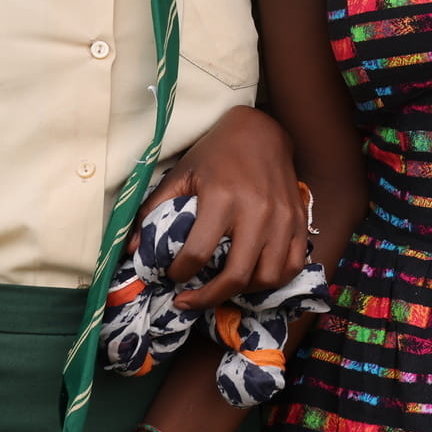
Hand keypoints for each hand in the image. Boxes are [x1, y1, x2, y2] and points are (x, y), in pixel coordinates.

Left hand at [144, 107, 304, 311]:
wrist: (260, 131)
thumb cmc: (215, 153)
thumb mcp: (180, 174)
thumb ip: (153, 210)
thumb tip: (131, 249)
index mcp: (221, 198)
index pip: (197, 254)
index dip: (179, 274)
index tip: (171, 275)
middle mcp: (256, 212)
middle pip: (235, 277)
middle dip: (207, 298)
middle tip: (189, 300)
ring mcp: (283, 219)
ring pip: (267, 278)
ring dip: (242, 293)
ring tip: (222, 288)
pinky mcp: (300, 222)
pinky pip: (293, 266)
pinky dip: (273, 281)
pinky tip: (253, 279)